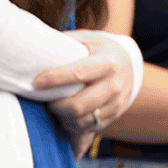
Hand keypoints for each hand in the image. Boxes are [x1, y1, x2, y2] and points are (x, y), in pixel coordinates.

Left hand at [34, 31, 136, 155]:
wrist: (131, 65)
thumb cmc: (101, 49)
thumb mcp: (88, 39)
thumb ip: (67, 42)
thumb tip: (38, 46)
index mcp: (107, 63)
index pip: (78, 73)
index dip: (55, 79)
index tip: (37, 83)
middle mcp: (114, 84)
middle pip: (79, 105)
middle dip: (56, 106)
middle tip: (47, 100)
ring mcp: (116, 103)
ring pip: (82, 121)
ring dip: (63, 118)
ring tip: (56, 109)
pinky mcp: (114, 115)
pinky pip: (90, 128)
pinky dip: (73, 126)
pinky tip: (66, 117)